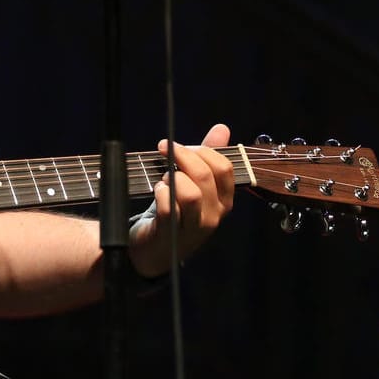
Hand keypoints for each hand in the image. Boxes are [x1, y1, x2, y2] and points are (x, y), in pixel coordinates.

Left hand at [128, 123, 234, 277]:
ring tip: (164, 179)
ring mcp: (194, 228)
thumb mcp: (195, 183)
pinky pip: (168, 207)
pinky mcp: (172, 234)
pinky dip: (160, 193)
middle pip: (206, 176)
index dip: (202, 150)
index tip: (180, 145)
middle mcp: (214, 215)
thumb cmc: (176, 212)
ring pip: (190, 193)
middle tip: (164, 149)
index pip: (224, 168)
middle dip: (182, 156)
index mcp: (224, 200)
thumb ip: (208, 156)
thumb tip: (222, 128)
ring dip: (173, 178)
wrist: (155, 251)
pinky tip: (157, 191)